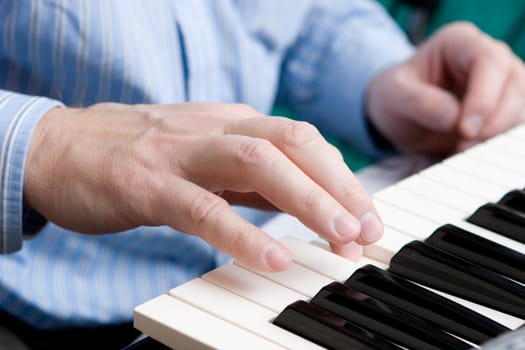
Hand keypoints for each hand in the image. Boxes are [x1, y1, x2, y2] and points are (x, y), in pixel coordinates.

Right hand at [24, 103, 382, 270]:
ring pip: (257, 164)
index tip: (368, 218)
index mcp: (233, 123)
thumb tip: (306, 201)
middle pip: (293, 143)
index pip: (303, 141)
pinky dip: (243, 234)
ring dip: (307, 200)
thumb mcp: (209, 157)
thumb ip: (253, 178)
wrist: (63, 147)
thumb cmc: (142, 156)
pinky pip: (204, 208)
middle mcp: (215, 130)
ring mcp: (182, 154)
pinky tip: (273, 260)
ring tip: (340, 237)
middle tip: (367, 231)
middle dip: (339, 186)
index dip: (342, 178)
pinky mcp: (149, 185)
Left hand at [366, 22, 524, 155]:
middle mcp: (487, 57)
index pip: (488, 60)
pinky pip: (514, 125)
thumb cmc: (395, 97)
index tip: (465, 130)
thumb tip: (453, 118)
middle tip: (464, 147)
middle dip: (494, 120)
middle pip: (514, 83)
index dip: (483, 97)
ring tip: (463, 152)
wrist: (397, 114)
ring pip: (520, 106)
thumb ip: (418, 103)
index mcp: (458, 42)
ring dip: (498, 134)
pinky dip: (498, 143)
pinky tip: (473, 155)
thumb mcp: (393, 97)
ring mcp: (500, 83)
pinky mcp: (504, 109)